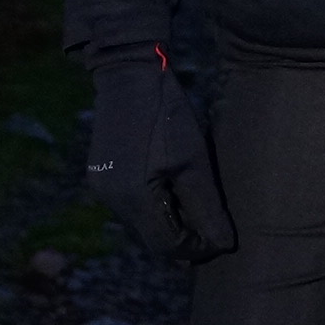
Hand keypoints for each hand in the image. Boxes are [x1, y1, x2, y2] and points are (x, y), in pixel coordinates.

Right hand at [85, 57, 235, 262]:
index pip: (168, 246)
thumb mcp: (194, 160)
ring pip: (142, 223)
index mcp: (134, 199)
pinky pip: (131, 205)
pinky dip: (155, 206)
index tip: (224, 241)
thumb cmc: (168, 114)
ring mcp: (102, 189)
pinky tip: (175, 190)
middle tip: (216, 229)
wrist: (129, 75)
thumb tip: (224, 244)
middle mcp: (112, 200)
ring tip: (199, 209)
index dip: (198, 249)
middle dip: (185, 239)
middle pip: (153, 239)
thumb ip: (207, 207)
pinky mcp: (99, 176)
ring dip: (169, 223)